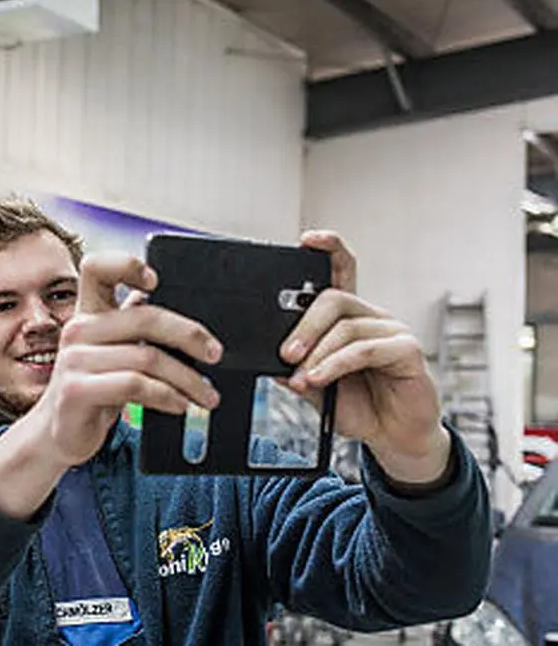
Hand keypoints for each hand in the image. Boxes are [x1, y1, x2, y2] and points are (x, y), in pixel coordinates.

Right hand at [0, 252, 223, 519]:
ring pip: (147, 357)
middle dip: (189, 335)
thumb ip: (132, 325)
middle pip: (144, 317)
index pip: (97, 269)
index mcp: (88, 313)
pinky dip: (167, 396)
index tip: (155, 281)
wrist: (57, 433)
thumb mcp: (114, 353)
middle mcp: (78, 330)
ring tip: (206, 394)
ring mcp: (74, 360)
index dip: (127, 266)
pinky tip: (180, 404)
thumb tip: (164, 301)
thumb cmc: (92, 390)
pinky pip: (134, 385)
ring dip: (187, 379)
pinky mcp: (76, 390)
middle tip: (214, 354)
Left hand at [280, 230, 448, 483]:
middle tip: (286, 353)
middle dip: (304, 326)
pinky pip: (365, 349)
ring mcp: (391, 330)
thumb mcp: (315, 386)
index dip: (328, 248)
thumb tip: (267, 357)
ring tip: (303, 378)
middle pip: (333, 298)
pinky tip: (321, 379)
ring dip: (317, 354)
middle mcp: (371, 316)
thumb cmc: (359, 406)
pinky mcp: (407, 349)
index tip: (306, 239)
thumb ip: (294, 369)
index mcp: (348, 318)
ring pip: (345, 327)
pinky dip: (336, 364)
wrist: (392, 435)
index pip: (341, 271)